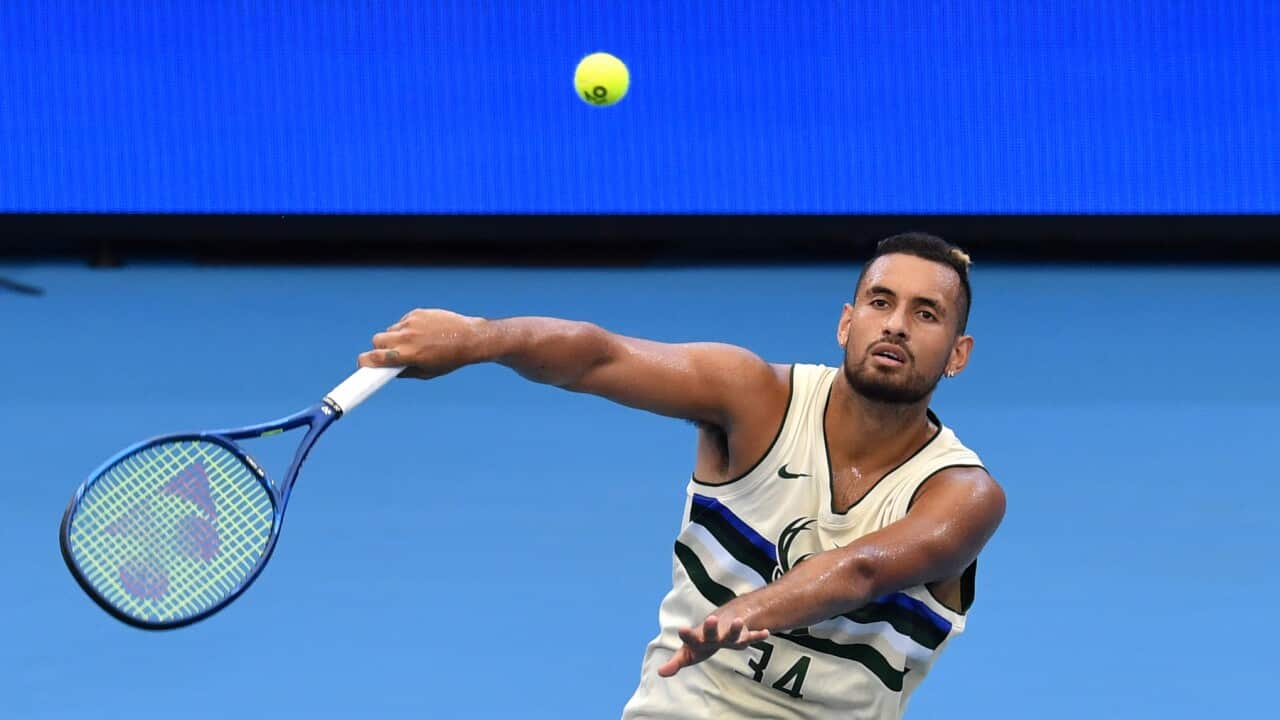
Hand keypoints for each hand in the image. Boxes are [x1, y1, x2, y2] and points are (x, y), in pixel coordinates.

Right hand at [358, 308, 484, 379]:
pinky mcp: (417, 313)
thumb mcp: (427, 372)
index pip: (374, 357)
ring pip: (390, 330)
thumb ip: (405, 372)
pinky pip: (402, 322)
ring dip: (394, 337)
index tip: (363, 365)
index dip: (365, 362)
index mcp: (408, 355)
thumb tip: (388, 371)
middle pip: (376, 340)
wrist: (470, 338)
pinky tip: (422, 333)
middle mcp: (407, 337)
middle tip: (390, 353)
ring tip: (413, 343)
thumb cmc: (450, 359)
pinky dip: (406, 328)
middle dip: (379, 348)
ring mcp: (411, 323)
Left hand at [656, 614, 769, 677]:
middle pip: (711, 633)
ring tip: (739, 622)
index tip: (680, 629)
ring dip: (735, 629)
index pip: (691, 638)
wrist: (722, 622)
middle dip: (710, 627)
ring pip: (732, 633)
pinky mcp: (742, 638)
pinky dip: (757, 635)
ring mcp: (728, 636)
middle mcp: (714, 636)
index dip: (686, 635)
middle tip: (710, 618)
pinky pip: (751, 637)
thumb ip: (676, 662)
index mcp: (699, 640)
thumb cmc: (702, 642)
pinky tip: (765, 633)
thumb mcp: (688, 653)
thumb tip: (660, 673)